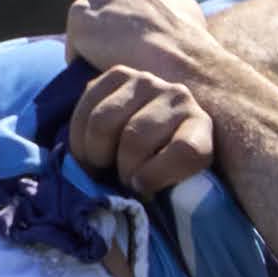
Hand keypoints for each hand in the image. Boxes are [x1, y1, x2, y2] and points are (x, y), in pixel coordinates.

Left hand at [64, 0, 225, 88]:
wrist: (176, 56)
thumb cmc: (187, 40)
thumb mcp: (186, 8)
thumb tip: (161, 5)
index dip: (125, 11)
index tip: (129, 30)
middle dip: (105, 19)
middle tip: (115, 47)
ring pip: (85, 18)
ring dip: (91, 36)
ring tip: (105, 61)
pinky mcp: (80, 18)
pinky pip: (74, 40)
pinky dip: (79, 56)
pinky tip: (94, 69)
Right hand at [69, 64, 215, 196]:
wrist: (153, 134)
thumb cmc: (160, 168)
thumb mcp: (173, 184)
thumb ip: (165, 194)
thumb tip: (133, 201)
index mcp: (200, 128)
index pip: (185, 150)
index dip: (156, 175)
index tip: (141, 188)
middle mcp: (179, 97)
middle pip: (136, 137)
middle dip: (120, 167)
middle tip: (117, 179)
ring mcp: (148, 82)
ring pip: (104, 121)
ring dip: (94, 152)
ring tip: (99, 164)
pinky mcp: (118, 74)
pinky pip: (85, 105)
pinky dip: (77, 134)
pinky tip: (87, 147)